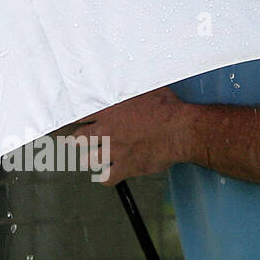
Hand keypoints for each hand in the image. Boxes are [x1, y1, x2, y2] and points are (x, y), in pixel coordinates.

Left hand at [68, 86, 191, 184]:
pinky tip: (108, 175)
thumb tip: (128, 81)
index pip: (81, 117)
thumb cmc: (167, 108)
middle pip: (80, 139)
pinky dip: (106, 177)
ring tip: (94, 159)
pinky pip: (106, 177)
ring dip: (91, 160)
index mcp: (108, 111)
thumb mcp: (145, 89)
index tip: (83, 123)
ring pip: (89, 160)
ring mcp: (114, 151)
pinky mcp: (125, 167)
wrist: (180, 130)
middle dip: (81, 141)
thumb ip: (130, 90)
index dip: (81, 121)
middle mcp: (107, 131)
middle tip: (84, 142)